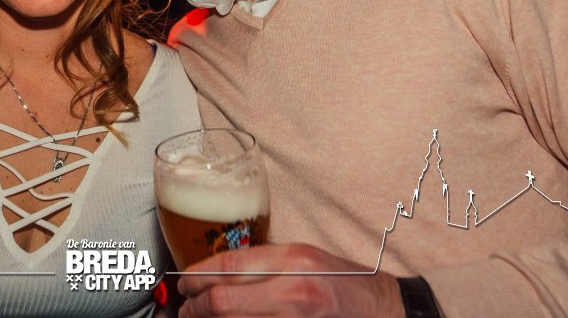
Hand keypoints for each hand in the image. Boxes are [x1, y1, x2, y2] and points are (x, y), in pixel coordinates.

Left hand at [177, 243, 403, 317]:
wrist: (383, 310)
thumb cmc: (344, 282)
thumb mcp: (304, 257)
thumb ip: (263, 263)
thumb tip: (218, 272)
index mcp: (292, 260)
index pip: (227, 267)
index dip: (196, 276)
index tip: (184, 283)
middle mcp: (292, 291)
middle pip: (221, 303)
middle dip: (193, 307)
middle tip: (185, 309)